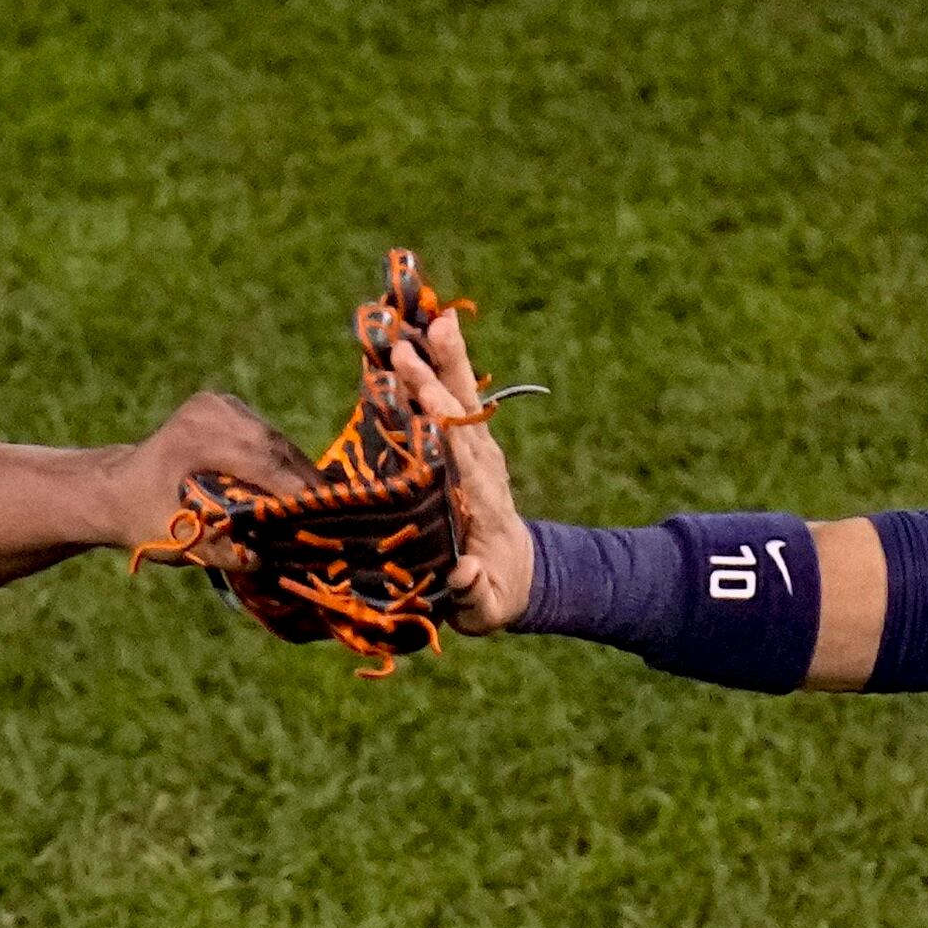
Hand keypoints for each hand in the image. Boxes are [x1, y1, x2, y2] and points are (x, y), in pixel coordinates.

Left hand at [108, 389, 317, 551]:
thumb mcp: (179, 540)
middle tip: (334, 512)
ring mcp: (218, 403)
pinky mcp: (224, 406)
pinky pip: (264, 435)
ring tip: (320, 503)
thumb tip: (268, 557)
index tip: (324, 517)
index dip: (296, 492)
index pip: (262, 462)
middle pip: (273, 446)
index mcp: (196, 437)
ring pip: (274, 439)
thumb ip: (222, 548)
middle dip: (304, 481)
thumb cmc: (142, 519)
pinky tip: (296, 485)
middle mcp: (210, 410)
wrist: (114, 489)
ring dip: (298, 470)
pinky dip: (281, 460)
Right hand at [381, 307, 531, 629]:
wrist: (518, 574)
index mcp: (484, 505)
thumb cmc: (489, 596)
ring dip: (446, 360)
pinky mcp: (470, 442)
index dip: (445, 427)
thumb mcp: (482, 608)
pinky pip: (456, 397)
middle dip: (437, 381)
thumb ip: (473, 594)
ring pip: (463, 398)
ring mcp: (480, 452)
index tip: (425, 398)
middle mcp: (484, 469)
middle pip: (462, 418)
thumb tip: (465, 572)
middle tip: (408, 346)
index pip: (463, 459)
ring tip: (432, 318)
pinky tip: (427, 329)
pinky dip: (443, 364)